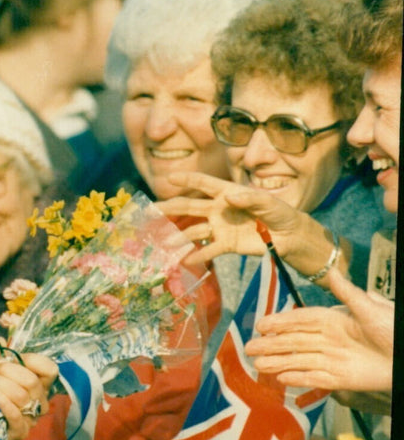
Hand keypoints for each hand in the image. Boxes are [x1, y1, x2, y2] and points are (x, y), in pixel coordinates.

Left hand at [0, 352, 57, 439]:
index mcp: (40, 384)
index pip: (50, 370)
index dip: (31, 360)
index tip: (12, 358)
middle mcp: (40, 400)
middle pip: (31, 381)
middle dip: (8, 371)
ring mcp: (32, 417)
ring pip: (22, 396)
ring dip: (0, 384)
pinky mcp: (21, 431)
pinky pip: (15, 414)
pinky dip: (2, 401)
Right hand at [159, 173, 345, 277]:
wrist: (288, 235)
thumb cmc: (278, 211)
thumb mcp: (268, 201)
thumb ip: (250, 197)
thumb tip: (230, 197)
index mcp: (227, 193)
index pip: (203, 184)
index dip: (186, 180)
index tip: (169, 178)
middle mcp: (218, 209)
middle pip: (190, 207)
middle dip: (170, 208)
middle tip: (151, 210)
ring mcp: (220, 227)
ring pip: (194, 230)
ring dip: (179, 236)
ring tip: (164, 242)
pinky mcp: (226, 244)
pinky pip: (209, 250)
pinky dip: (198, 256)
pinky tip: (185, 261)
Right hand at [245, 268, 393, 392]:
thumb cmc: (393, 329)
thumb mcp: (370, 308)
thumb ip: (347, 293)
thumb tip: (331, 272)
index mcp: (334, 320)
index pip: (301, 320)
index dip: (281, 322)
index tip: (261, 325)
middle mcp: (328, 340)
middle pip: (294, 342)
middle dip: (271, 345)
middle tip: (249, 348)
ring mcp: (332, 360)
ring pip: (299, 361)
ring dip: (278, 363)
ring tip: (257, 366)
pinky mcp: (339, 380)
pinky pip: (314, 379)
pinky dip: (298, 379)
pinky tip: (281, 379)